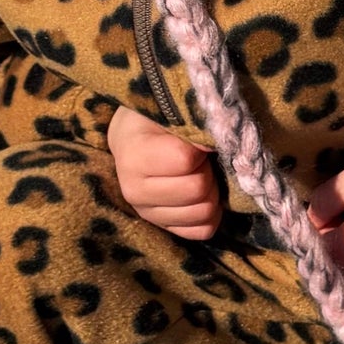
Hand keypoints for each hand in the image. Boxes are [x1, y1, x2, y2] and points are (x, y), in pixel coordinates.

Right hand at [107, 104, 222, 240]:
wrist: (131, 137)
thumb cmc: (152, 119)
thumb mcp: (167, 111)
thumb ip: (189, 126)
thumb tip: (210, 147)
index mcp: (134, 158)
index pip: (186, 160)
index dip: (200, 147)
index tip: (194, 139)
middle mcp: (134, 191)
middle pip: (197, 190)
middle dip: (208, 170)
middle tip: (201, 159)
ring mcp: (147, 213)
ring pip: (204, 213)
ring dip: (211, 191)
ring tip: (199, 174)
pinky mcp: (162, 227)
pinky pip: (202, 231)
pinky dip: (211, 215)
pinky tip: (202, 196)